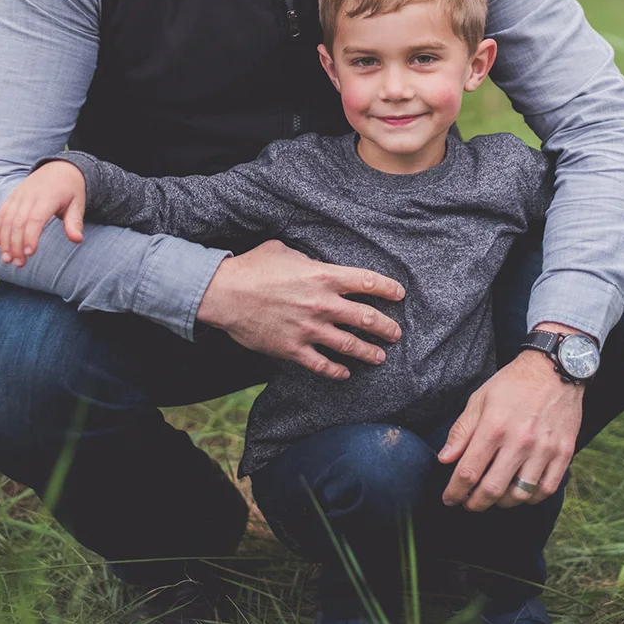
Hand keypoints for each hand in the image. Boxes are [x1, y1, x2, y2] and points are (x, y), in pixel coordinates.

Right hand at [0, 161, 85, 262]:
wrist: (60, 167)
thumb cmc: (71, 190)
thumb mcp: (78, 203)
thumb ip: (75, 222)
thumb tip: (77, 240)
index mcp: (48, 197)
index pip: (35, 219)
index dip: (30, 236)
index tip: (29, 254)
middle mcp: (30, 195)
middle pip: (18, 222)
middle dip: (16, 244)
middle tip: (18, 264)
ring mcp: (19, 195)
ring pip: (6, 219)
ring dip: (4, 240)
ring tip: (6, 259)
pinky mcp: (13, 196)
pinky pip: (1, 212)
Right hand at [196, 242, 404, 379]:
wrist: (224, 294)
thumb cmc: (253, 267)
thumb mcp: (284, 250)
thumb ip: (308, 259)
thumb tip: (316, 263)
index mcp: (323, 276)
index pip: (367, 282)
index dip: (388, 289)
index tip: (399, 294)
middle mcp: (322, 304)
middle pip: (366, 318)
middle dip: (387, 327)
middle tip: (396, 332)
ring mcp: (309, 329)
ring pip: (350, 345)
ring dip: (369, 352)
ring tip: (380, 356)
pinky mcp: (294, 349)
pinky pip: (322, 365)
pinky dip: (337, 371)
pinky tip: (345, 374)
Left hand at [439, 327, 584, 511]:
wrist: (554, 369)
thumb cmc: (512, 384)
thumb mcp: (480, 399)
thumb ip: (461, 431)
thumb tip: (445, 460)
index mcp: (494, 426)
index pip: (468, 472)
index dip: (455, 492)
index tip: (450, 498)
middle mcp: (520, 441)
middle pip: (493, 490)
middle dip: (475, 503)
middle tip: (468, 503)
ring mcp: (544, 449)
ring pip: (520, 495)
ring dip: (502, 503)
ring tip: (494, 496)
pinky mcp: (564, 453)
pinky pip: (546, 489)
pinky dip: (531, 498)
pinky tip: (520, 491)